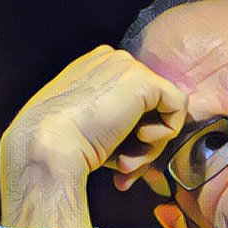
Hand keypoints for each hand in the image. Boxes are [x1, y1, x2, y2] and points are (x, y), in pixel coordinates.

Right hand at [0, 46, 185, 227]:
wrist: (50, 145)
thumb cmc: (62, 145)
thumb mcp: (90, 125)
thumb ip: (116, 122)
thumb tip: (147, 134)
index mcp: (95, 68)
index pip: (133, 101)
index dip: (131, 136)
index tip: (119, 161)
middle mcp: (112, 60)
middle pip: (150, 106)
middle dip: (143, 144)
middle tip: (125, 168)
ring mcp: (127, 67)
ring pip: (163, 109)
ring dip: (150, 146)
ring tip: (126, 162)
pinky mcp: (144, 81)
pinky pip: (178, 107)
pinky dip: (165, 133)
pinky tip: (139, 140)